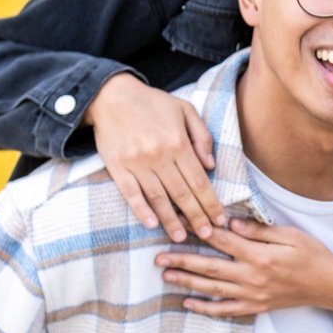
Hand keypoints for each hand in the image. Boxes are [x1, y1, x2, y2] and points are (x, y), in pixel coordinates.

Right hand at [86, 73, 222, 242]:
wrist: (112, 96)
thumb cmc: (153, 103)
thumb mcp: (186, 110)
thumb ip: (202, 137)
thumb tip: (212, 166)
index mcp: (178, 143)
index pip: (199, 181)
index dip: (211, 203)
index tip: (220, 219)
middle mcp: (159, 155)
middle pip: (182, 193)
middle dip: (196, 217)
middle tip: (207, 235)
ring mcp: (136, 163)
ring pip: (158, 197)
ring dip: (170, 220)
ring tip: (181, 237)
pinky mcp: (117, 167)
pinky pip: (130, 193)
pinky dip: (141, 210)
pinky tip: (151, 224)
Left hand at [157, 218, 332, 317]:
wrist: (329, 285)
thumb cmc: (313, 255)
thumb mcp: (291, 234)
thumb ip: (259, 230)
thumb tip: (230, 224)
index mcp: (261, 255)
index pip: (223, 241)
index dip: (200, 231)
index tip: (180, 223)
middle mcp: (253, 276)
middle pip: (210, 267)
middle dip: (182, 260)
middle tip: (158, 257)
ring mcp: (253, 294)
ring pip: (213, 289)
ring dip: (187, 282)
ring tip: (166, 275)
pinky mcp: (256, 307)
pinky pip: (226, 310)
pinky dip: (205, 308)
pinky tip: (188, 303)